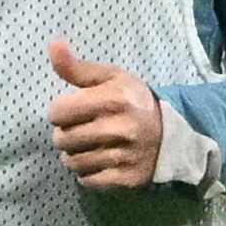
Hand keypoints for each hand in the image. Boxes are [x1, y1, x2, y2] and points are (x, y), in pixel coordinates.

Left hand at [47, 42, 170, 187]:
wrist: (171, 135)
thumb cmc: (133, 101)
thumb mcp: (110, 78)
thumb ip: (77, 67)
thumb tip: (53, 44)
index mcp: (113, 99)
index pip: (58, 112)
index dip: (59, 112)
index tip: (71, 111)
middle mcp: (119, 128)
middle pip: (62, 140)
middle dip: (64, 135)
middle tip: (79, 130)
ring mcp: (123, 156)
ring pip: (73, 163)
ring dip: (74, 156)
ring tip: (87, 146)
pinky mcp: (126, 179)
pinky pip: (87, 181)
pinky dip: (87, 174)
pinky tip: (98, 161)